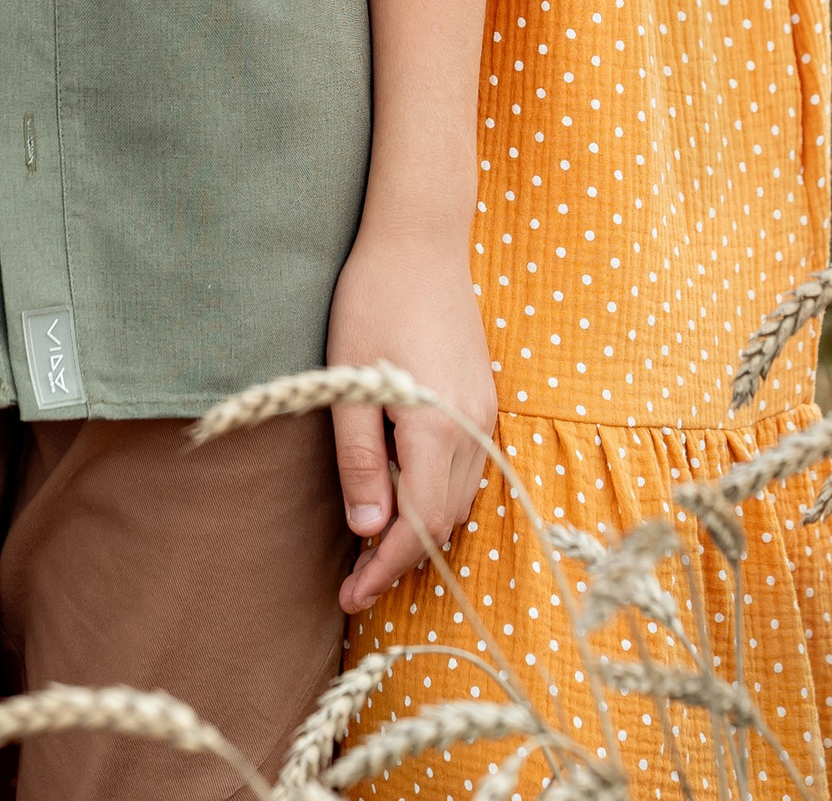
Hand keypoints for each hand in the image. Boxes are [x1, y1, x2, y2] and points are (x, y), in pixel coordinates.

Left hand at [326, 225, 496, 615]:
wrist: (421, 235)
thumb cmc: (373, 299)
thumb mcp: (348, 380)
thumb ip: (360, 459)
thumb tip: (367, 532)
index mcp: (436, 423)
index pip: (419, 523)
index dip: (386, 567)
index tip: (350, 596)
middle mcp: (471, 423)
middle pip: (444, 517)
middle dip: (401, 555)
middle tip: (353, 579)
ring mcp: (483, 407)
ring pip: (460, 495)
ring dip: (421, 526)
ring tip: (374, 541)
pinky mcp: (482, 393)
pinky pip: (468, 466)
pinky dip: (438, 493)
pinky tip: (406, 490)